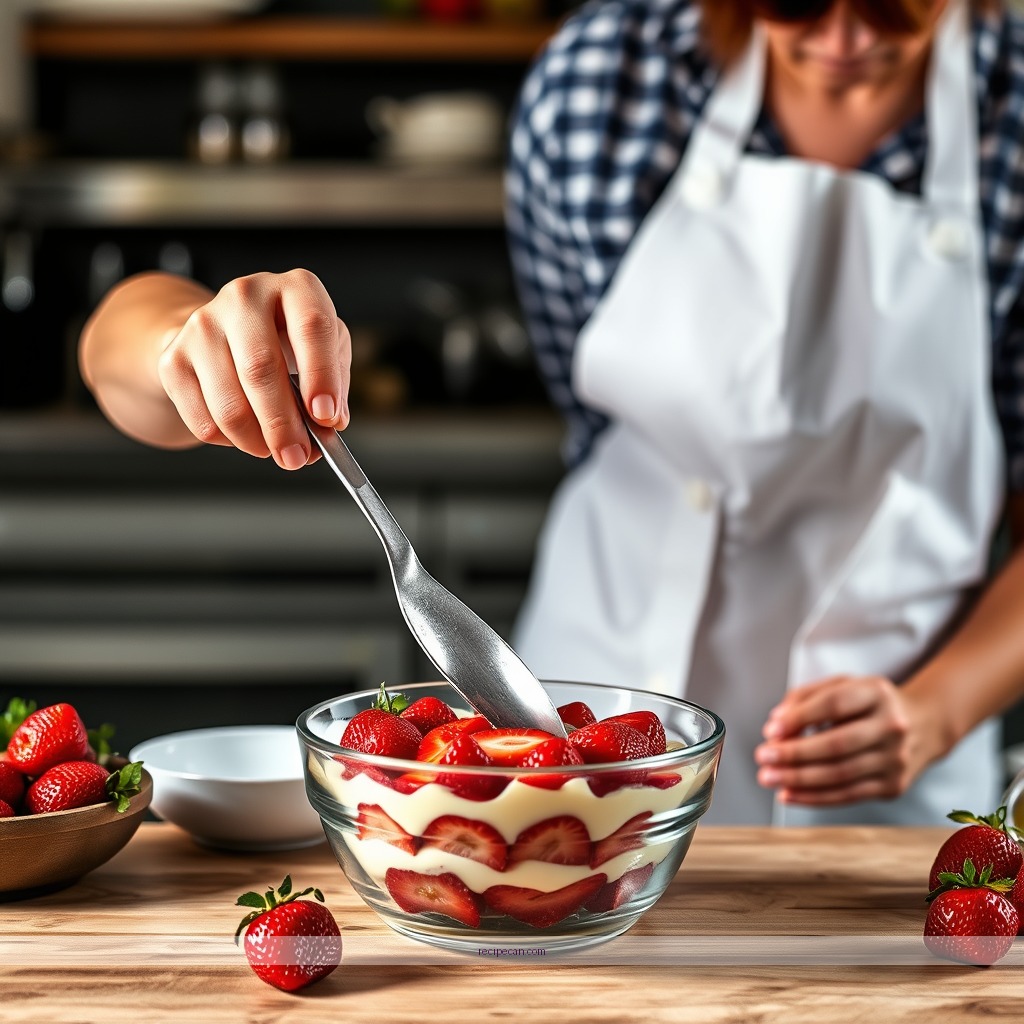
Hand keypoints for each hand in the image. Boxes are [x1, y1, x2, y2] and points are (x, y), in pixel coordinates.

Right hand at [157, 269, 350, 469]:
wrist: (225, 331)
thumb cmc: (286, 340)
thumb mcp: (326, 349)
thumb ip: (335, 384)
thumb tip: (330, 422)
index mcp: (295, 288)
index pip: (311, 326)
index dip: (321, 376)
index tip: (326, 417)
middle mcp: (246, 296)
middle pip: (261, 368)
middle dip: (283, 425)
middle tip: (298, 457)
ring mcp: (203, 324)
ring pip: (228, 402)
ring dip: (256, 440)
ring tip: (277, 453)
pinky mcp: (174, 358)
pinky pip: (203, 418)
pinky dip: (229, 441)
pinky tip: (247, 437)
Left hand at [753, 675, 939, 805]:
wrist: (924, 725)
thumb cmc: (869, 704)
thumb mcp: (842, 686)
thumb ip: (805, 698)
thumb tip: (776, 725)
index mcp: (876, 693)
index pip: (834, 704)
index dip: (800, 717)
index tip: (771, 729)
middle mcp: (891, 727)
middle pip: (837, 744)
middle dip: (794, 754)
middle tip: (763, 757)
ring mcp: (895, 760)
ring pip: (840, 774)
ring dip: (799, 779)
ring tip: (769, 777)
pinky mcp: (893, 786)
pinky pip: (848, 795)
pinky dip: (814, 797)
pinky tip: (789, 793)